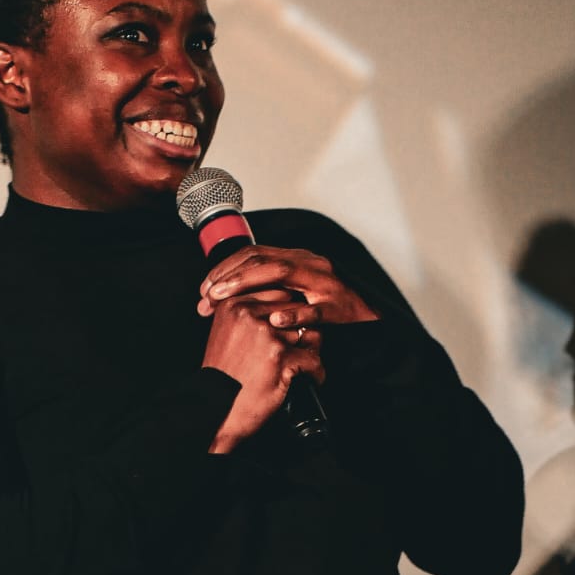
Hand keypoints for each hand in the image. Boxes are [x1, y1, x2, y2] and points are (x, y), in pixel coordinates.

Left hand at [198, 245, 379, 332]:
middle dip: (229, 277)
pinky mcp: (338, 307)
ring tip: (225, 300)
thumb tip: (225, 295)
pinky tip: (273, 321)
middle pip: (261, 260)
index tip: (204, 288)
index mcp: (296, 259)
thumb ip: (267, 289)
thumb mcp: (294, 293)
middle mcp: (309, 264)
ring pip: (282, 274)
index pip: (253, 254)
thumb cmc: (327, 309)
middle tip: (206, 297)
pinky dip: (293, 313)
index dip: (225, 268)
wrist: (369, 319)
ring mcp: (324, 284)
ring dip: (248, 285)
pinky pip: (314, 308)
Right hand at [203, 296, 316, 454]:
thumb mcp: (228, 333)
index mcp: (233, 303)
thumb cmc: (224, 377)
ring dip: (310, 352)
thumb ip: (253, 313)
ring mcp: (264, 333)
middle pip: (296, 309)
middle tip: (299, 350)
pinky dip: (315, 373)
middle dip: (302, 330)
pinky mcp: (279, 355)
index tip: (287, 334)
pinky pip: (313, 359)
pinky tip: (309, 380)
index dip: (289, 315)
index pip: (279, 293)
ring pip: (308, 333)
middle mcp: (247, 313)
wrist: (214, 412)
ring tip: (301, 368)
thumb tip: (291, 305)